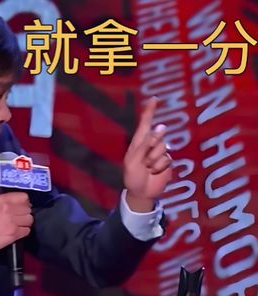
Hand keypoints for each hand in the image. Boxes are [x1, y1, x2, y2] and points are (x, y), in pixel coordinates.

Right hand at [0, 192, 33, 252]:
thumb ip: (6, 201)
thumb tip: (20, 204)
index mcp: (2, 200)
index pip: (24, 197)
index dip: (25, 203)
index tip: (23, 206)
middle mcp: (8, 208)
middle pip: (28, 209)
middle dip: (25, 213)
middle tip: (19, 217)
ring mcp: (12, 221)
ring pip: (29, 219)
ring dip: (25, 223)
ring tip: (18, 225)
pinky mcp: (14, 233)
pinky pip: (27, 230)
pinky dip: (23, 231)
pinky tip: (17, 231)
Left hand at [123, 97, 172, 211]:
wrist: (141, 192)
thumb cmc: (132, 176)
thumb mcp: (133, 160)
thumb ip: (145, 144)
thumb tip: (160, 128)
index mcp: (138, 142)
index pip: (145, 123)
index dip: (150, 111)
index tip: (154, 99)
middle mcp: (150, 144)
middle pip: (157, 135)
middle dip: (151, 146)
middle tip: (144, 160)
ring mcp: (159, 152)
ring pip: (163, 147)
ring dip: (154, 159)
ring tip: (147, 168)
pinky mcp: (167, 161)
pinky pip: (167, 158)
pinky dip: (159, 166)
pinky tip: (154, 172)